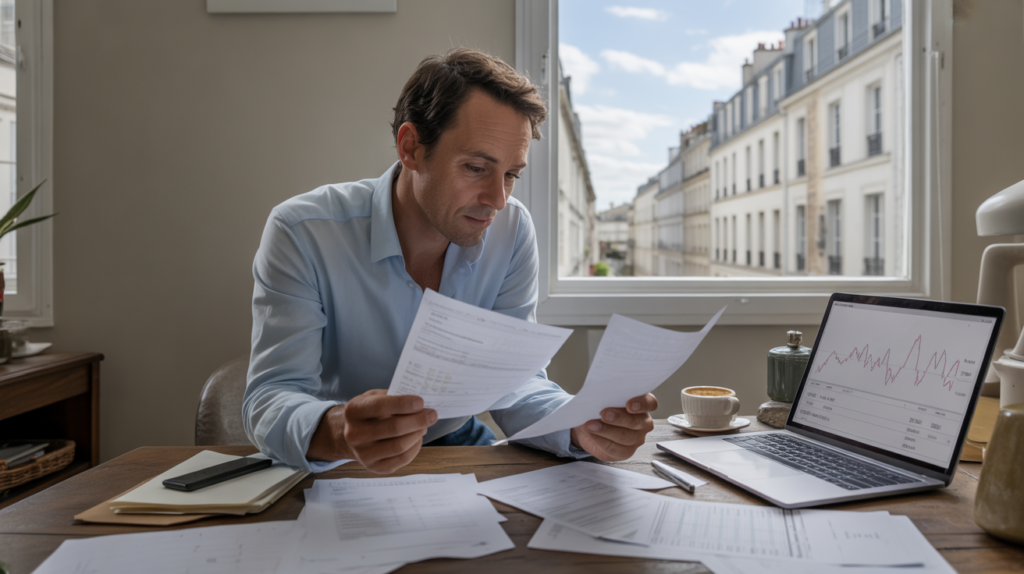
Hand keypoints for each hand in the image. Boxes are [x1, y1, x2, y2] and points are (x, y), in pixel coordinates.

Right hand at [307, 389, 437, 473]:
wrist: (351, 435)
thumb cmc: (368, 413)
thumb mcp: (373, 397)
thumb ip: (393, 397)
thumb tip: (420, 403)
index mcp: (353, 411)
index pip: (380, 406)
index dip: (403, 404)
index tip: (421, 402)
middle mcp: (355, 434)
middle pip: (393, 428)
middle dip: (418, 420)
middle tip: (432, 414)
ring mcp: (363, 454)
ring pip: (399, 446)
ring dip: (418, 434)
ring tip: (425, 425)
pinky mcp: (374, 467)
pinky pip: (402, 459)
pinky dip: (415, 447)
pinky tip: (417, 438)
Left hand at [570, 394, 657, 461]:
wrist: (590, 427)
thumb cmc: (600, 410)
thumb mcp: (603, 400)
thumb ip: (607, 398)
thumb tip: (600, 397)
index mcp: (641, 405)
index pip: (650, 403)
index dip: (642, 404)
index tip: (629, 405)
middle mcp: (643, 422)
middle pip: (636, 421)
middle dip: (619, 418)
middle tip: (603, 414)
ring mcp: (637, 438)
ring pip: (625, 436)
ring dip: (606, 430)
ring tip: (591, 425)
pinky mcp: (626, 451)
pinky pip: (615, 448)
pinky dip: (601, 441)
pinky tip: (592, 434)